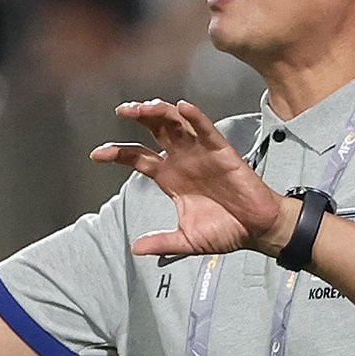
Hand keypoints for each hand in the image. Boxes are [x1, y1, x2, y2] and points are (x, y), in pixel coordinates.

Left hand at [90, 99, 287, 257]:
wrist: (257, 231)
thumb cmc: (226, 231)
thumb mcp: (187, 240)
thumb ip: (162, 243)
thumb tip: (135, 248)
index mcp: (170, 178)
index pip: (138, 158)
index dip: (117, 153)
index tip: (96, 154)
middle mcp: (182, 160)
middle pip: (155, 130)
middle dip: (138, 117)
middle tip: (122, 110)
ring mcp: (201, 153)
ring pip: (177, 123)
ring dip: (160, 112)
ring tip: (144, 107)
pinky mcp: (222, 152)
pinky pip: (206, 130)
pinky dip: (195, 117)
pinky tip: (183, 107)